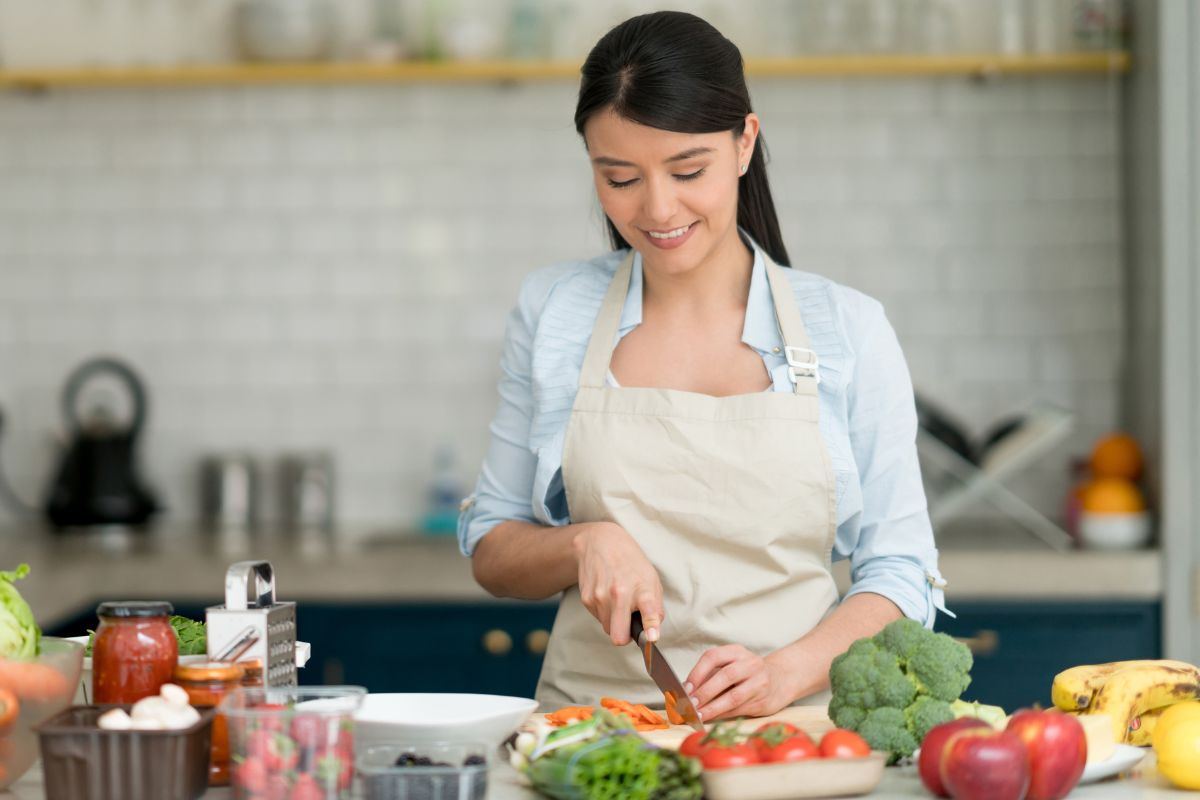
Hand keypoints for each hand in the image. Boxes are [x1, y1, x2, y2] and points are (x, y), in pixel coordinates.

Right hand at [573, 522, 664, 645]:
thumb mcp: (651, 579)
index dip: (650, 626)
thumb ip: (656, 607)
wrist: (601, 542)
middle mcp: (620, 593)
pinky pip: (598, 618)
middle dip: (624, 637)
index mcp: (642, 588)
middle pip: (618, 636)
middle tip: (629, 624)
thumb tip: (653, 632)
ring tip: (618, 599)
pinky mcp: (586, 599)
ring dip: (614, 620)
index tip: (652, 637)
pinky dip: (604, 612)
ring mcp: (600, 596)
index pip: (648, 611)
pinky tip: (607, 594)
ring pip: (608, 629)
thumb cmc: (631, 563)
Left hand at [685, 646, 791, 720]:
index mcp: (737, 652)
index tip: (686, 688)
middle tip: (690, 704)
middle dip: (705, 692)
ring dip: (713, 708)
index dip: (698, 672)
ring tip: (698, 715)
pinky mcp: (763, 701)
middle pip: (725, 676)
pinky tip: (710, 719)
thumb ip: (709, 675)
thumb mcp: (730, 665)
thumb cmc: (746, 674)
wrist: (780, 680)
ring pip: (734, 697)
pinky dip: (722, 715)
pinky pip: (739, 710)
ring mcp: (759, 682)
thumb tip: (684, 691)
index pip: (713, 657)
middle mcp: (751, 664)